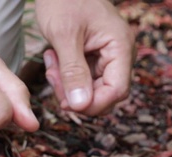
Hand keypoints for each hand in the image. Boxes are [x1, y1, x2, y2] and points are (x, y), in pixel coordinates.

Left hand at [36, 0, 134, 114]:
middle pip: (107, 94)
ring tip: (51, 64)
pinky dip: (67, 77)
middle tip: (53, 78)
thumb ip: (73, 72)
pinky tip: (54, 60)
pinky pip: (85, 79)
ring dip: (69, 86)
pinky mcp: (97, 57)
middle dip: (78, 95)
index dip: (93, 103)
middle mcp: (121, 54)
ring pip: (93, 90)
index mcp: (121, 47)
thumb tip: (81, 105)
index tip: (66, 103)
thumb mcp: (64, 36)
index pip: (117, 90)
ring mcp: (110, 56)